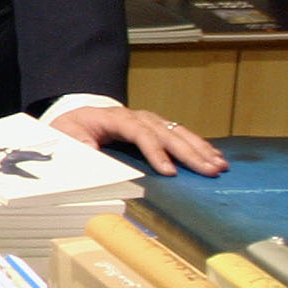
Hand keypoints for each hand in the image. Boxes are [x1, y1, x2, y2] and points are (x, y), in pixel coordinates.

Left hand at [53, 103, 225, 176]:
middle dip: (189, 153)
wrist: (75, 115)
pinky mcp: (156, 126)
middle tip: (209, 170)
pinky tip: (214, 156)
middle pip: (166, 133)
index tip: (169, 172)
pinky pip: (180, 134)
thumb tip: (92, 153)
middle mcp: (137, 116)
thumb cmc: (72, 128)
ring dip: (200, 149)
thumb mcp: (68, 135)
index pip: (140, 134)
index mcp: (115, 118)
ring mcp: (149, 120)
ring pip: (178, 132)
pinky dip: (198, 145)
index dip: (156, 152)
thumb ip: (80, 144)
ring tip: (219, 165)